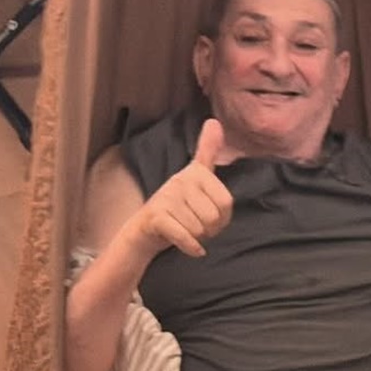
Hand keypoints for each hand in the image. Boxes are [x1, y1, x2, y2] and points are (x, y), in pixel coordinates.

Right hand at [125, 118, 233, 258]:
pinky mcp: (156, 216)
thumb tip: (214, 121)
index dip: (222, 218)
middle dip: (208, 230)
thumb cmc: (177, 209)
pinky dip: (191, 248)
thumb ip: (208, 151)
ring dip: (196, 238)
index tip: (207, 215)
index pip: (227, 202)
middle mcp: (180, 181)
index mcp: (195, 173)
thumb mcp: (196, 180)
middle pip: (214, 217)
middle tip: (193, 226)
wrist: (144, 232)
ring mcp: (166, 197)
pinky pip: (186, 236)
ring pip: (200, 229)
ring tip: (184, 230)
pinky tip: (191, 248)